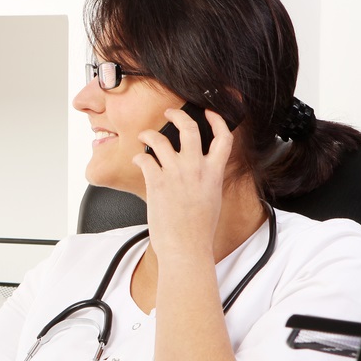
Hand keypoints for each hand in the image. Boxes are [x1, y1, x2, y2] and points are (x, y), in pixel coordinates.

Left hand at [132, 107, 233, 258]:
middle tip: (170, 113)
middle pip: (189, 128)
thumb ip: (207, 180)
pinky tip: (138, 159)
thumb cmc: (199, 230)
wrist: (186, 247)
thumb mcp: (212, 199)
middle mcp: (196, 168)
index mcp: (214, 172)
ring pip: (160, 139)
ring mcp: (175, 173)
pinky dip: (139, 156)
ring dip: (149, 134)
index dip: (217, 120)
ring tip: (144, 135)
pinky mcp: (156, 182)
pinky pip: (145, 159)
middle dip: (178, 115)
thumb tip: (199, 171)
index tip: (209, 112)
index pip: (223, 137)